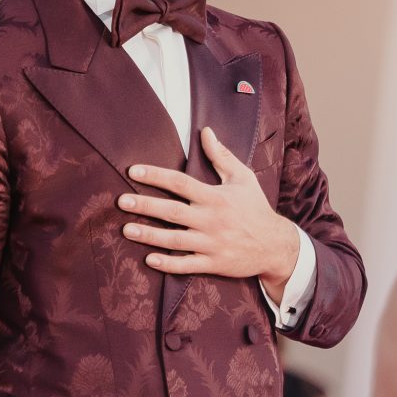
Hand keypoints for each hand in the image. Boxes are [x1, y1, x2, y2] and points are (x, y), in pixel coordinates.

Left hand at [126, 128, 297, 293]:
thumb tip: (206, 131)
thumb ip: (221, 156)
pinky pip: (188, 265)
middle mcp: (212, 219)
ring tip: (126, 230)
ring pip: (175, 240)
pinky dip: (169, 264)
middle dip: (145, 206)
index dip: (156, 176)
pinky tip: (149, 259)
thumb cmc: (256, 208)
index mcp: (216, 197)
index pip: (180, 183)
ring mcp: (212, 243)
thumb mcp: (243, 178)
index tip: (133, 172)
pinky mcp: (214, 263)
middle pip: (172, 212)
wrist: (275, 245)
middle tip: (121, 202)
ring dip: (149, 235)